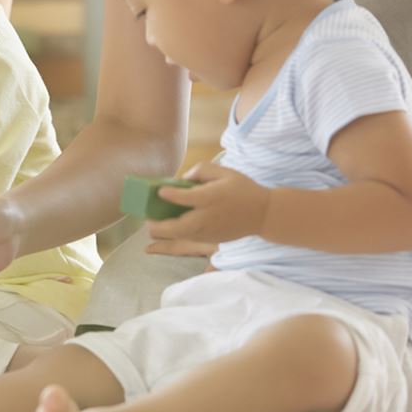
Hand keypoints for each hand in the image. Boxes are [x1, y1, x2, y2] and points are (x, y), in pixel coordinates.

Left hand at [146, 160, 269, 251]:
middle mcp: (208, 217)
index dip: (171, 195)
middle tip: (147, 220)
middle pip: (178, 227)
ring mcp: (210, 231)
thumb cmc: (242, 189)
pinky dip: (175, 238)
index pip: (187, 198)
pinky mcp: (212, 239)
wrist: (264, 214)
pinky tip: (167, 232)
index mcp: (211, 198)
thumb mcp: (224, 172)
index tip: (160, 191)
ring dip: (164, 234)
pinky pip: (189, 241)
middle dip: (159, 226)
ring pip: (182, 237)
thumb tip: (183, 178)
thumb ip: (201, 170)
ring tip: (152, 228)